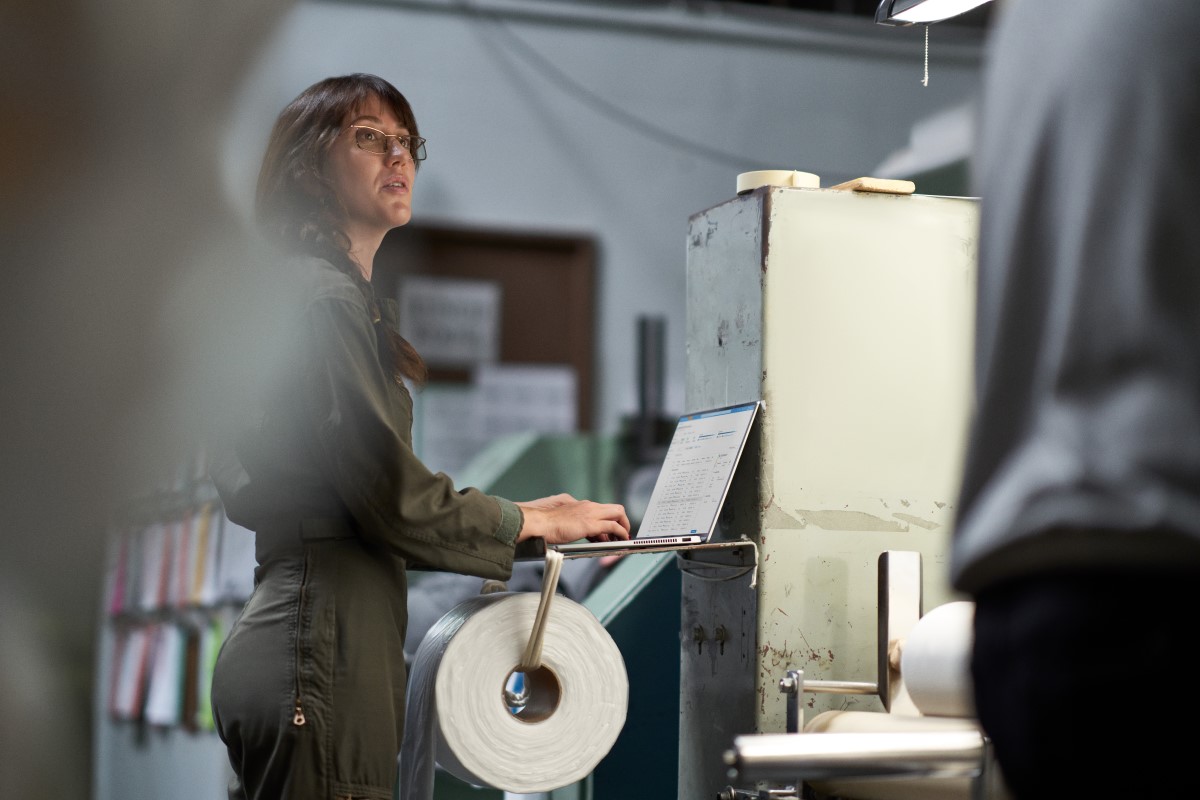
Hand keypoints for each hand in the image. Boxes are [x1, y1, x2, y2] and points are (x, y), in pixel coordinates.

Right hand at [515, 496, 630, 544]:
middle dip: (622, 521)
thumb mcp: (564, 521)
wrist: (539, 523)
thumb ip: (575, 525)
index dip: (609, 521)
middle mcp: (588, 506)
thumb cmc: (545, 525)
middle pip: (615, 508)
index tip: (609, 533)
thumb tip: (582, 533)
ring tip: (623, 538)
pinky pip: (613, 526)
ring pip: (618, 513)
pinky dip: (620, 532)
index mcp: (580, 505)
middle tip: (621, 534)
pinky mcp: (591, 523)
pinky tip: (620, 540)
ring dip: (623, 526)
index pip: (602, 510)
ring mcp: (591, 513)